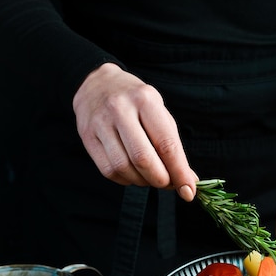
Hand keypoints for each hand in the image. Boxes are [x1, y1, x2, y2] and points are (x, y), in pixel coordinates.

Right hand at [72, 63, 197, 200]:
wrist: (97, 84)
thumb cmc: (135, 102)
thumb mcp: (159, 113)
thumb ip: (173, 145)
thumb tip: (188, 179)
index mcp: (145, 100)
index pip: (166, 144)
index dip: (179, 172)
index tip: (188, 190)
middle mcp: (120, 109)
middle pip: (143, 158)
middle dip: (160, 180)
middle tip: (169, 184)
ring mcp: (100, 122)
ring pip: (123, 167)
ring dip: (142, 181)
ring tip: (150, 177)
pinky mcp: (87, 136)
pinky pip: (108, 170)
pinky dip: (125, 180)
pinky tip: (133, 174)